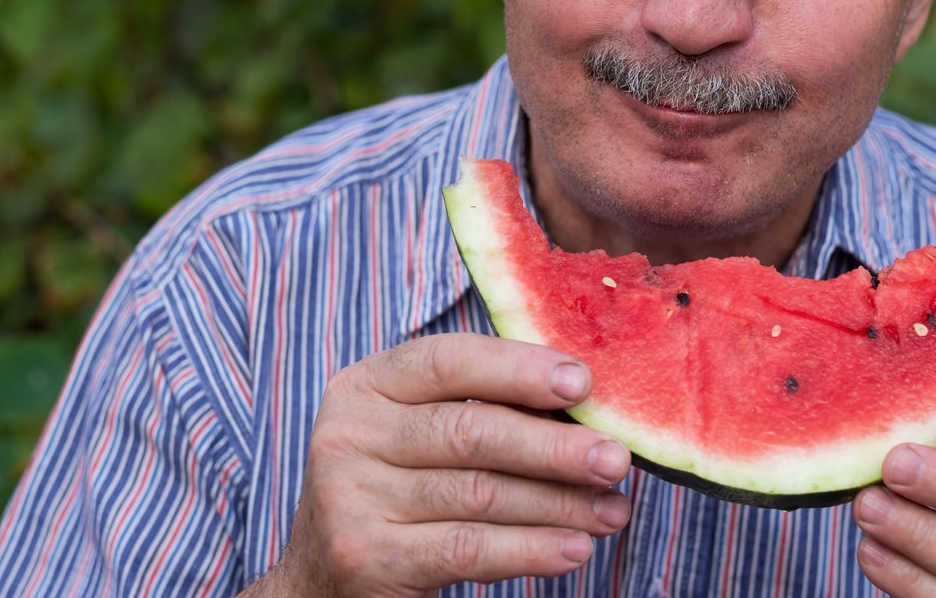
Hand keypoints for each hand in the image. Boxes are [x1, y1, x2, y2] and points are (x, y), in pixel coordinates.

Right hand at [262, 334, 632, 596]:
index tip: (583, 383)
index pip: (448, 361)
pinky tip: (573, 549)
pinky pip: (465, 549)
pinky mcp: (365, 556)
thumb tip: (587, 405)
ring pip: (478, 494)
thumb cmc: (397, 491)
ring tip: (613, 511)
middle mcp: (348, 434)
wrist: (319, 578)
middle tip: (616, 458)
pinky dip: (528, 550)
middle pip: (470, 430)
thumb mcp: (416, 435)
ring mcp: (350, 497)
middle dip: (553, 447)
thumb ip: (481, 409)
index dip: (518, 368)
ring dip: (558, 505)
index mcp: (365, 385)